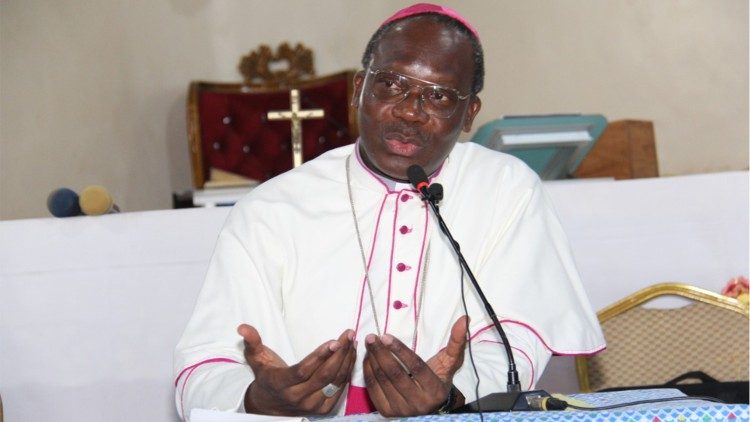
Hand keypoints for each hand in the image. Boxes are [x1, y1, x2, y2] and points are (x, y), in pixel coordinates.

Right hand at [237, 324, 355, 415]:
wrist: (271, 406)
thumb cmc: (266, 376)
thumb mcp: (256, 359)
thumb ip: (252, 342)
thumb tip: (242, 327)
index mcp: (281, 384)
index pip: (303, 371)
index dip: (319, 357)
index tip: (334, 341)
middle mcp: (298, 398)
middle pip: (324, 375)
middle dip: (339, 354)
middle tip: (348, 334)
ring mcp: (312, 405)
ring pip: (334, 381)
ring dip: (346, 360)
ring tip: (352, 340)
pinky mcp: (324, 409)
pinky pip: (340, 387)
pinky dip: (347, 370)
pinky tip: (351, 354)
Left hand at [362, 316, 467, 415]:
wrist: (429, 407)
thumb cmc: (439, 379)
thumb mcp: (449, 363)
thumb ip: (456, 342)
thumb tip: (464, 319)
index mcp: (434, 389)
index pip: (415, 367)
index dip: (400, 351)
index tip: (386, 335)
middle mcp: (418, 402)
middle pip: (395, 374)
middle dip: (381, 353)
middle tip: (372, 337)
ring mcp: (401, 409)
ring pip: (382, 381)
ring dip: (373, 360)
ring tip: (369, 344)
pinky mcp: (387, 412)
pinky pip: (373, 389)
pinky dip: (368, 372)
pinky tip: (368, 358)